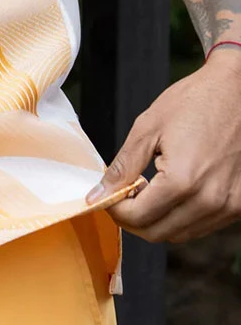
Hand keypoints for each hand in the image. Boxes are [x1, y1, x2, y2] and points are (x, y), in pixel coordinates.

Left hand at [85, 48, 240, 242]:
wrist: (236, 90)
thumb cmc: (194, 102)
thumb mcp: (148, 128)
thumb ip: (123, 167)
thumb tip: (98, 194)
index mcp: (183, 181)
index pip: (137, 217)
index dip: (114, 209)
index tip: (107, 194)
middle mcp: (210, 201)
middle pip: (157, 233)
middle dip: (132, 218)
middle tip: (123, 192)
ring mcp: (229, 206)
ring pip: (180, 234)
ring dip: (157, 219)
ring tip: (149, 187)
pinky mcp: (240, 204)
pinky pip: (202, 225)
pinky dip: (181, 216)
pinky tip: (173, 189)